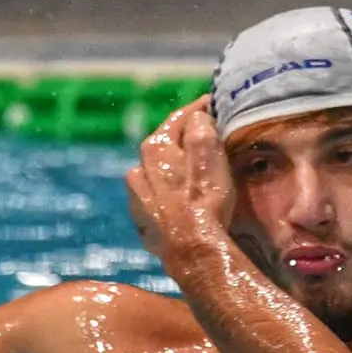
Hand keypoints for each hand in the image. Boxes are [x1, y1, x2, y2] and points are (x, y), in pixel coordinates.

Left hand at [125, 98, 235, 264]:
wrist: (193, 249)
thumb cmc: (204, 197)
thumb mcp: (208, 149)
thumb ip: (200, 125)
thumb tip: (197, 118)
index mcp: (154, 148)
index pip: (178, 119)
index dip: (199, 109)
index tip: (213, 103)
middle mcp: (138, 171)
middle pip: (165, 148)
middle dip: (184, 141)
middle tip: (207, 138)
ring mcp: (138, 200)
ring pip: (157, 176)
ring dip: (174, 171)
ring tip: (194, 174)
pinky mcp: (145, 225)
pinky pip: (158, 202)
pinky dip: (170, 197)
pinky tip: (183, 203)